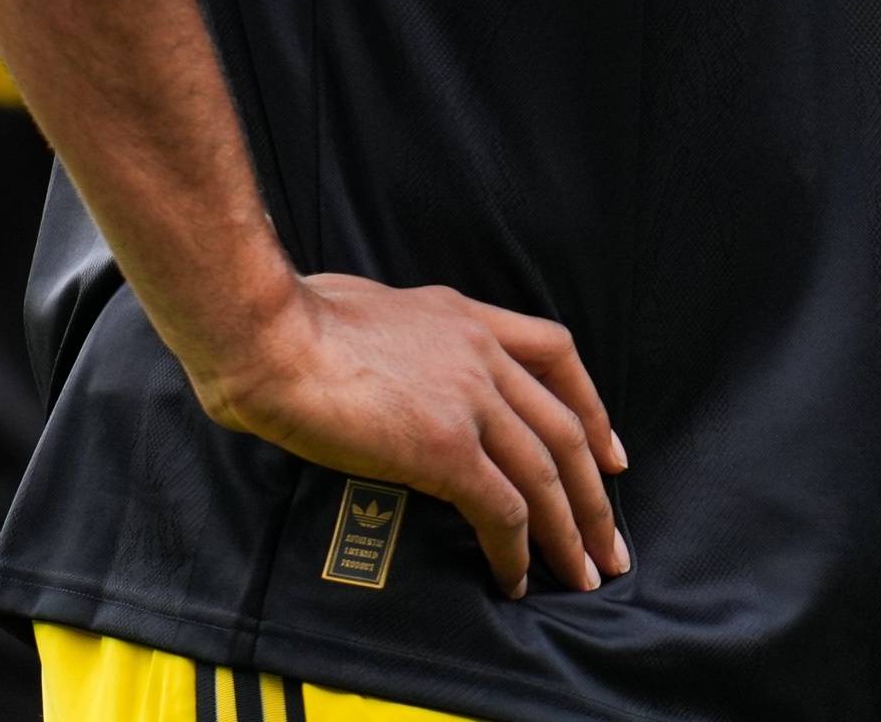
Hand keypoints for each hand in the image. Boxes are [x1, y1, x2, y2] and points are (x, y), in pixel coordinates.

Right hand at [191, 273, 627, 598]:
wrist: (272, 339)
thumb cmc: (295, 319)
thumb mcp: (368, 302)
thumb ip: (400, 331)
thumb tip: (389, 354)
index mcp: (463, 315)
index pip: (555, 351)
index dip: (590, 407)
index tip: (609, 452)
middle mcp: (478, 352)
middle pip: (563, 426)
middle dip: (593, 491)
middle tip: (607, 541)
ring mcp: (467, 399)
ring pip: (545, 473)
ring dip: (568, 531)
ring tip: (579, 574)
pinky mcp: (445, 447)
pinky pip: (502, 509)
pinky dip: (515, 550)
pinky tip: (514, 578)